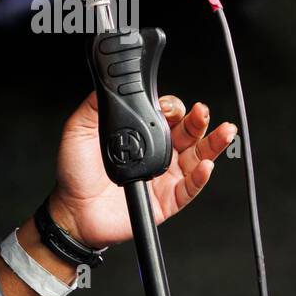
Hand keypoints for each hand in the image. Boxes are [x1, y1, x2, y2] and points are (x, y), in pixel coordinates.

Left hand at [46, 92, 236, 248]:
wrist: (72, 212)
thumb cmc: (75, 174)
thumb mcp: (79, 130)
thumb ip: (96, 106)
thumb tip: (109, 84)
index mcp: (140, 134)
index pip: (167, 114)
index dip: (173, 107)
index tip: (170, 106)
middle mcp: (157, 153)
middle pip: (188, 132)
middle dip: (199, 120)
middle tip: (202, 112)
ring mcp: (164, 177)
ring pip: (198, 157)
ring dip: (213, 143)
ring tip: (223, 132)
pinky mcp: (167, 201)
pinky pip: (190, 189)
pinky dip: (201, 177)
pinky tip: (206, 166)